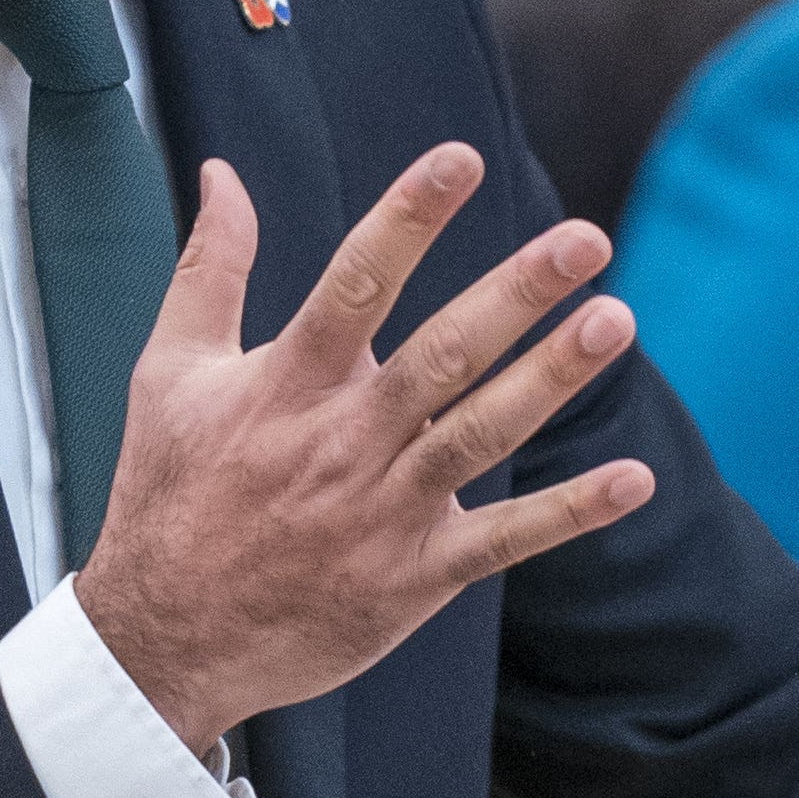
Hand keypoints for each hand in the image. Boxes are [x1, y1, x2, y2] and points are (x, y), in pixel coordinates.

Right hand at [72, 145, 657, 749]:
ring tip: (616, 320)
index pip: (353, 282)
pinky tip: (634, 480)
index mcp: (286, 384)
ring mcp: (383, 510)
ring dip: (551, 379)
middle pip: (440, 354)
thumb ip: (209, 268)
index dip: (406, 219)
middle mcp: (342, 440)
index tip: (460, 159)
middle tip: (585, 240)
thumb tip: (222, 172)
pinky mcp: (413, 577)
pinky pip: (503, 542)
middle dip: (515, 293)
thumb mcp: (168, 373)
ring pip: (480, 434)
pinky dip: (569, 513)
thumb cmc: (169, 495)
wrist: (164, 639)